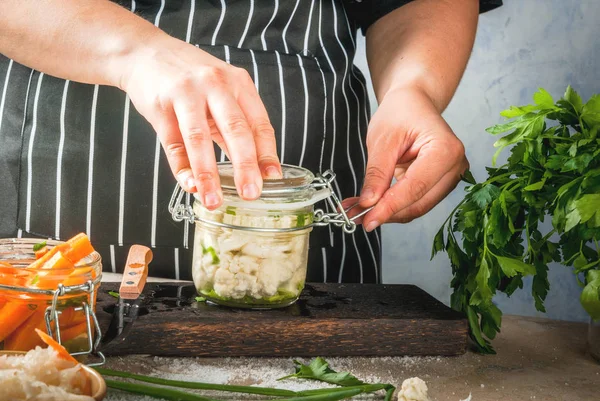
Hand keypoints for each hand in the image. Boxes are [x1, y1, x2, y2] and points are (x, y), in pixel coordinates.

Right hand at [120, 36, 281, 209]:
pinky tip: (190, 185)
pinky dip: (182, 168)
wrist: (145, 52)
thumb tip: (255, 166)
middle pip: (235, 130)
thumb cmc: (189, 78)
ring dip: (208, 175)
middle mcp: (216, 85)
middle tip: (250, 193)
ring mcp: (187, 94)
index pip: (260, 123)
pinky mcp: (161, 106)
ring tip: (213, 200)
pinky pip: (173, 143)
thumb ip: (235, 126)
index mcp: (238, 83)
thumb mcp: (221, 92)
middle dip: (245, 166)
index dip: (267, 153)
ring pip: (200, 139)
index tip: (272, 178)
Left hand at [344, 86, 467, 230]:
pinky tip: (372, 204)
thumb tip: (368, 203)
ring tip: (357, 209)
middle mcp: (456, 167)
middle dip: (386, 212)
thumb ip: (377, 173)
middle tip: (354, 216)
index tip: (367, 219)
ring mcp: (451, 178)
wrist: (414, 103)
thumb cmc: (401, 112)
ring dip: (387, 212)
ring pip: (417, 207)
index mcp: (445, 150)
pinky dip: (393, 205)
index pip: (415, 187)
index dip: (389, 207)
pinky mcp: (441, 185)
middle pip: (419, 203)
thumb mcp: (382, 139)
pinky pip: (416, 201)